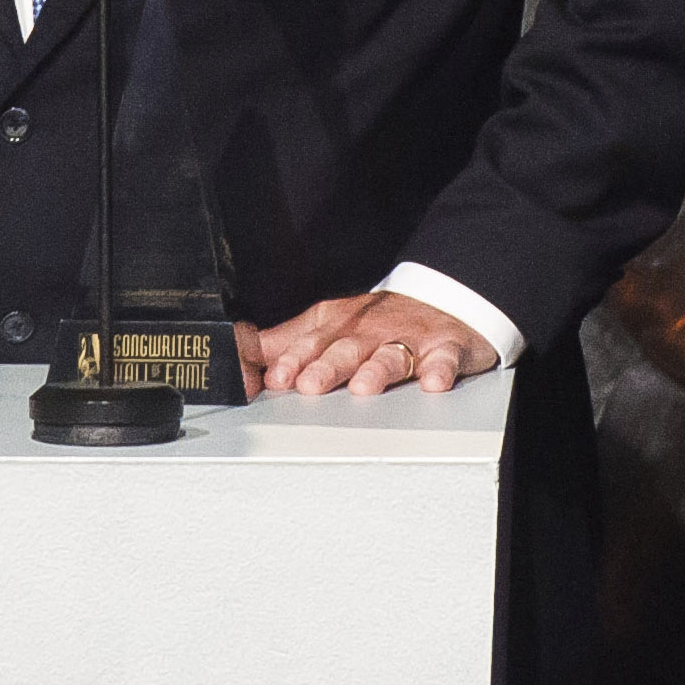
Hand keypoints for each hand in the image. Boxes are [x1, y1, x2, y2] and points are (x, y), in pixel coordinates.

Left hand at [242, 289, 498, 398]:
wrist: (444, 296)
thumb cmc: (378, 320)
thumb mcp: (326, 326)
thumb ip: (282, 345)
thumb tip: (238, 362)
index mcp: (338, 325)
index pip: (310, 342)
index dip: (291, 360)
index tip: (275, 379)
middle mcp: (370, 331)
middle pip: (346, 348)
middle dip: (326, 366)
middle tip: (309, 385)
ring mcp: (409, 338)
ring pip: (391, 354)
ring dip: (376, 369)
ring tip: (363, 388)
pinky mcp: (447, 347)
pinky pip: (444, 358)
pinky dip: (440, 369)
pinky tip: (432, 382)